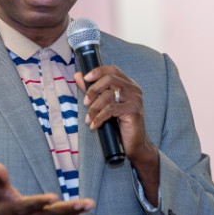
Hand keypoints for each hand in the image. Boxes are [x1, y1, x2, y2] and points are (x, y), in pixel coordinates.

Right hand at [0, 162, 94, 214]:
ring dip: (76, 211)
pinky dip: (75, 214)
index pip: (32, 205)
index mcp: (21, 208)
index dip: (42, 202)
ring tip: (90, 204)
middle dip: (69, 208)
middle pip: (53, 213)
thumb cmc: (2, 207)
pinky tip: (86, 207)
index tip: (54, 198)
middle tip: (83, 203)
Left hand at [75, 67, 159, 202]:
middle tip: (84, 102)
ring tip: (88, 119)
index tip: (85, 78)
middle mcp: (134, 89)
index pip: (112, 69)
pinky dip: (99, 118)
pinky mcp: (133, 111)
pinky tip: (94, 125)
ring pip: (108, 95)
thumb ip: (93, 90)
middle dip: (93, 89)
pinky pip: (111, 110)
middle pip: (109, 79)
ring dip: (94, 108)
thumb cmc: (119, 125)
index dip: (98, 71)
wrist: (134, 144)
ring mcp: (135, 99)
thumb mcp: (104, 105)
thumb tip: (78, 76)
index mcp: (128, 84)